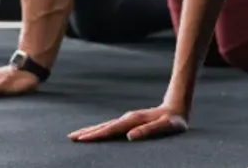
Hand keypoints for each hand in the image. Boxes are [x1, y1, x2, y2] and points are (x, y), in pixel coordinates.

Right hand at [68, 104, 188, 142]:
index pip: (111, 129)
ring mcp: (128, 119)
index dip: (96, 134)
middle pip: (103, 126)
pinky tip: (96, 134)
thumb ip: (149, 130)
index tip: (81, 139)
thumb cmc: (174, 120)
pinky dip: (100, 130)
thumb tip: (130, 136)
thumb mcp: (166, 126)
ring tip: (77, 136)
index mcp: (133, 120)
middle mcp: (128, 118)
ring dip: (91, 130)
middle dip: (87, 132)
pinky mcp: (129, 122)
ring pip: (105, 125)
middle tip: (70, 138)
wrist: (177, 108)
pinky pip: (111, 127)